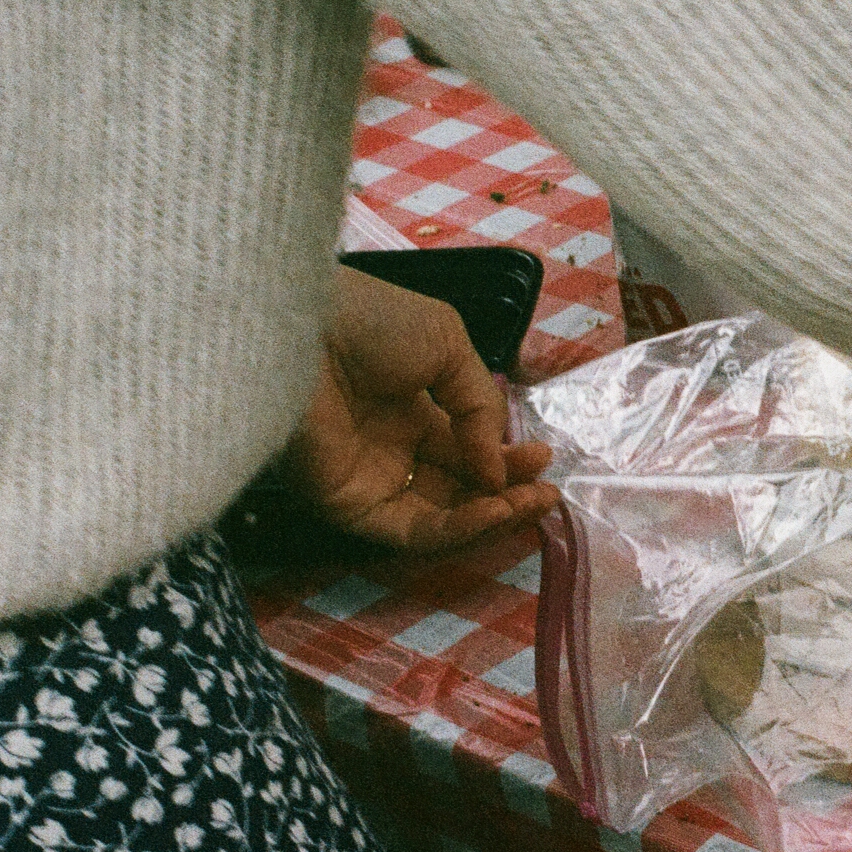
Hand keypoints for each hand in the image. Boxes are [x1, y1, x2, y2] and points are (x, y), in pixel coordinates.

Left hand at [285, 268, 555, 552]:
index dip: (505, 459)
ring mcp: (367, 479)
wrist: (304, 328)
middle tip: (547, 493)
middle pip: (457, 489)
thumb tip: (498, 468)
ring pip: (439, 517)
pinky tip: (494, 508)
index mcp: (408, 407)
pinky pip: (410, 529)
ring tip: (531, 504)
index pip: (463, 449)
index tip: (542, 458)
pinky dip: (458, 527)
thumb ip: (480, 407)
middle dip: (507, 493)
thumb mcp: (448, 347)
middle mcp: (389, 448)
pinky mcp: (346, 504)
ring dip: (490, 518)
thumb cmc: (372, 322)